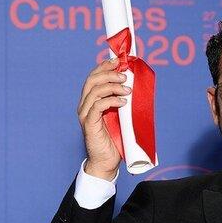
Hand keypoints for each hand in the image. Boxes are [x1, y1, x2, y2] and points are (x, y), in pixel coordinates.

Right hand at [77, 57, 130, 180]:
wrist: (107, 161)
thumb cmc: (115, 140)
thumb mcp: (121, 116)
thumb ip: (123, 102)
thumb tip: (136, 87)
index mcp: (91, 101)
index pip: (94, 77)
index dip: (104, 66)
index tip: (118, 60)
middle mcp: (85, 105)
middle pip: (92, 80)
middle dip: (108, 73)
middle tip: (125, 75)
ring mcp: (85, 114)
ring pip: (94, 91)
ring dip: (112, 87)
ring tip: (127, 90)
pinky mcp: (89, 124)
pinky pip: (97, 107)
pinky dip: (110, 101)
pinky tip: (123, 102)